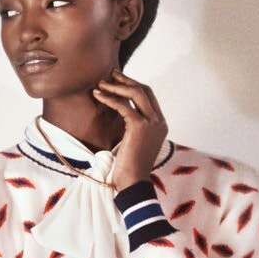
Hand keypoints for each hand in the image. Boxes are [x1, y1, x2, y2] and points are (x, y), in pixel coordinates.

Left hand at [92, 68, 167, 190]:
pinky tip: (97, 95)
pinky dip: (110, 99)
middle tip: (111, 73)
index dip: (133, 85)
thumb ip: (134, 127)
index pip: (149, 97)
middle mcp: (159, 122)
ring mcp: (152, 124)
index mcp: (160, 125)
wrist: (133, 183)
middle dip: (126, 80)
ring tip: (101, 83)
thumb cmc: (130, 168)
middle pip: (144, 90)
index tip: (119, 80)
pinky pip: (124, 107)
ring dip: (117, 86)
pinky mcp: (140, 128)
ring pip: (136, 94)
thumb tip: (122, 114)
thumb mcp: (135, 143)